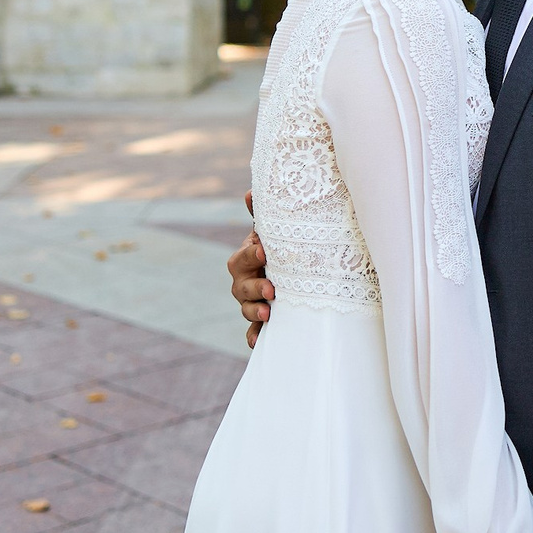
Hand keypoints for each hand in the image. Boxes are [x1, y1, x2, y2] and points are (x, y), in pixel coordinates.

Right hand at [229, 192, 272, 347]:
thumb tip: (251, 191)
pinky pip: (253, 332)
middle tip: (271, 289)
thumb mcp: (274, 232)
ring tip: (268, 314)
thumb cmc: (281, 248)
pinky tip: (257, 342)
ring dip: (254, 312)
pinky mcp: (261, 321)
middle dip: (255, 287)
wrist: (292, 273)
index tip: (264, 251)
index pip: (243, 257)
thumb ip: (263, 213)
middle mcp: (245, 281)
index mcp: (247, 259)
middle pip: (240, 286)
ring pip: (245, 309)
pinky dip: (254, 336)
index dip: (250, 255)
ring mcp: (251, 302)